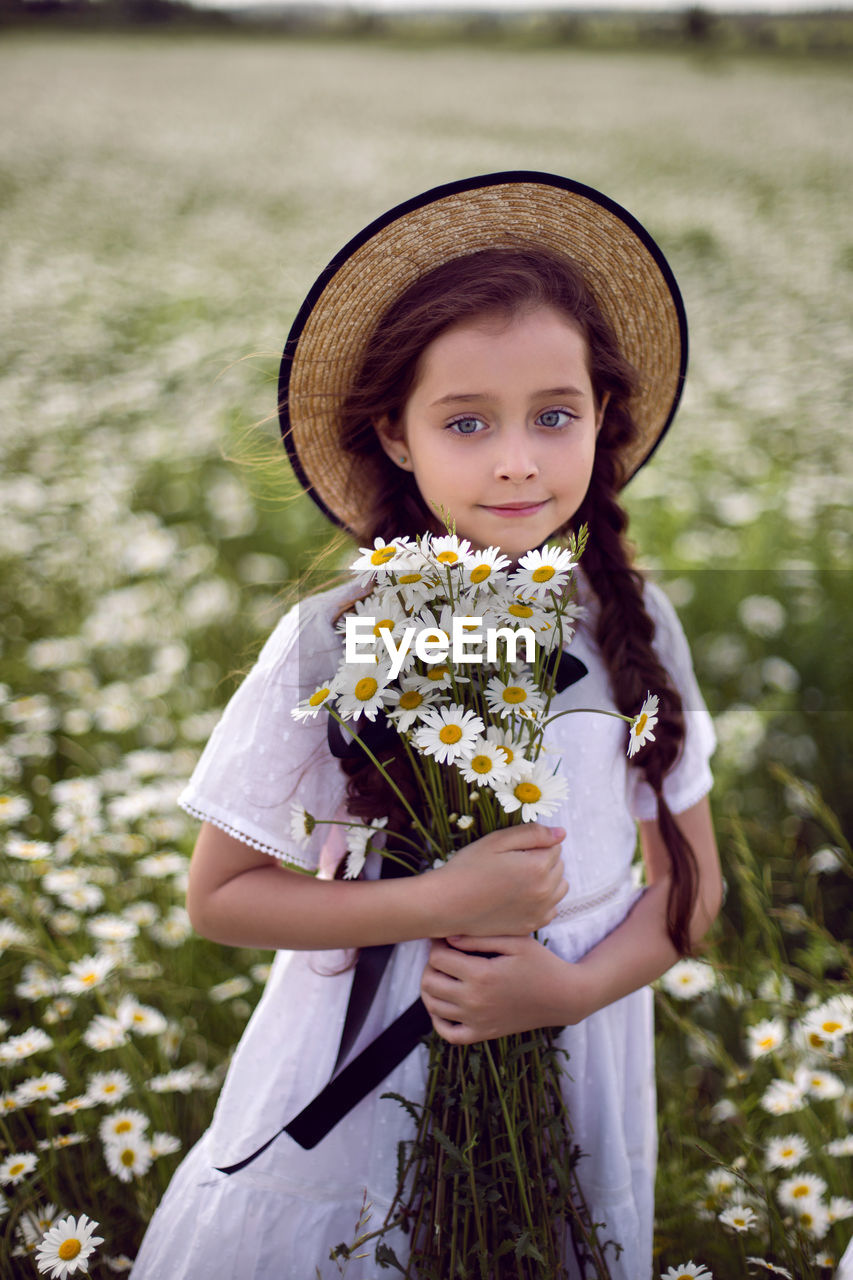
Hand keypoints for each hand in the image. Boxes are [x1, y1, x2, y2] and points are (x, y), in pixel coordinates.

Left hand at [420, 934, 589, 1044]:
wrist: (563, 997)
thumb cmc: (541, 963)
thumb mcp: (515, 941)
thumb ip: (479, 938)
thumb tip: (448, 938)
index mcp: (481, 975)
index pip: (438, 958)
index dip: (438, 944)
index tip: (447, 938)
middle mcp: (475, 1001)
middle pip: (429, 982)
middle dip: (431, 965)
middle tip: (445, 955)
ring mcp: (477, 1021)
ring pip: (433, 1006)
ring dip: (432, 988)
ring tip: (445, 974)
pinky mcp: (483, 1034)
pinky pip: (448, 1033)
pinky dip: (439, 1019)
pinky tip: (446, 1004)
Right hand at [421, 824, 567, 938]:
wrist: (447, 904)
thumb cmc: (468, 868)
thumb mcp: (497, 841)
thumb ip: (532, 834)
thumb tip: (561, 833)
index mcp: (538, 867)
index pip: (555, 846)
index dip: (535, 843)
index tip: (515, 849)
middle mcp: (544, 891)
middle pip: (559, 866)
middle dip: (543, 859)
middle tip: (513, 862)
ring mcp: (539, 912)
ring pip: (559, 887)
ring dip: (547, 880)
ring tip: (520, 878)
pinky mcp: (531, 926)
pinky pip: (551, 908)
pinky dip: (542, 900)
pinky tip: (521, 896)